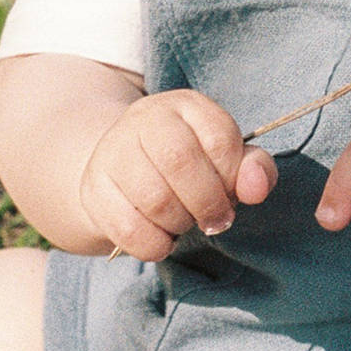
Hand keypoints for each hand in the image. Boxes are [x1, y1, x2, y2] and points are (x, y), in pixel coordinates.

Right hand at [78, 90, 276, 259]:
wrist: (122, 172)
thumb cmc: (188, 167)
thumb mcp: (224, 159)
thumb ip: (253, 169)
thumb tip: (256, 187)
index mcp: (185, 106)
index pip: (219, 138)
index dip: (233, 177)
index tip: (232, 194)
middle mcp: (145, 119)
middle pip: (181, 162)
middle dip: (208, 203)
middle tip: (214, 219)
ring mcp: (113, 152)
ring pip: (155, 200)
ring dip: (180, 224)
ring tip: (183, 221)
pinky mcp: (94, 189)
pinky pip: (129, 229)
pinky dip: (155, 245)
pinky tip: (161, 236)